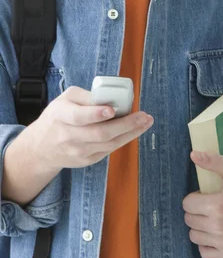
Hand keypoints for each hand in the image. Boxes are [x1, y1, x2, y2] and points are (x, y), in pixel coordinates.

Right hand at [28, 86, 153, 170]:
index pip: (79, 117)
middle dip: (125, 125)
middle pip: (99, 133)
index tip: (111, 110)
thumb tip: (111, 96)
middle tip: (143, 115)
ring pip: (108, 144)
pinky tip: (135, 130)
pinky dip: (124, 140)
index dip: (95, 114)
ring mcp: (78, 152)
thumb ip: (87, 96)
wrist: (42, 148)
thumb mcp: (66, 98)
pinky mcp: (86, 161)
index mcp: (61, 116)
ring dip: (131, 133)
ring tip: (146, 121)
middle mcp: (68, 136)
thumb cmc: (57, 116)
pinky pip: (109, 150)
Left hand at [183, 152, 222, 257]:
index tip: (205, 195)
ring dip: (200, 227)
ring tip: (212, 218)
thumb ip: (213, 161)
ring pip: (194, 236)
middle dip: (196, 211)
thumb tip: (193, 155)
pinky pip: (204, 252)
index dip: (194, 197)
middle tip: (210, 206)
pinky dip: (206, 244)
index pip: (187, 204)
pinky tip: (215, 233)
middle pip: (189, 220)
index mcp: (218, 205)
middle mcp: (219, 227)